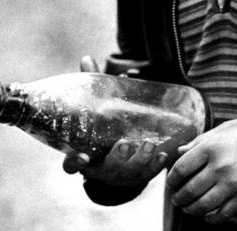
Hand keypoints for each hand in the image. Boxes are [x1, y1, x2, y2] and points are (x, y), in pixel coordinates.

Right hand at [62, 55, 167, 186]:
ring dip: (140, 160)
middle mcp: (99, 169)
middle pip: (106, 169)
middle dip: (117, 158)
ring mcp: (118, 176)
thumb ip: (92, 88)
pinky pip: (147, 176)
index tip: (82, 157)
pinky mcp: (136, 178)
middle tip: (125, 144)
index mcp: (83, 155)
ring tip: (149, 144)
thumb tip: (86, 58)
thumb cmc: (99, 130)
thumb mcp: (94, 111)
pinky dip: (155, 166)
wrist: (114, 160)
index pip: (71, 164)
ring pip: (129, 174)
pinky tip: (164, 154)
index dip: (74, 162)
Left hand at [166, 117, 236, 223]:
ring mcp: (232, 183)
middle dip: (179, 197)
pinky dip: (212, 218)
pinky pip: (224, 213)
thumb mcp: (216, 132)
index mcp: (210, 148)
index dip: (172, 178)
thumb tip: (179, 152)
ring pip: (204, 205)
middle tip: (176, 198)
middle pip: (190, 189)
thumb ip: (196, 143)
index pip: (182, 168)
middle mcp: (220, 166)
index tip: (170, 182)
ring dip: (191, 209)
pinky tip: (206, 215)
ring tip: (187, 208)